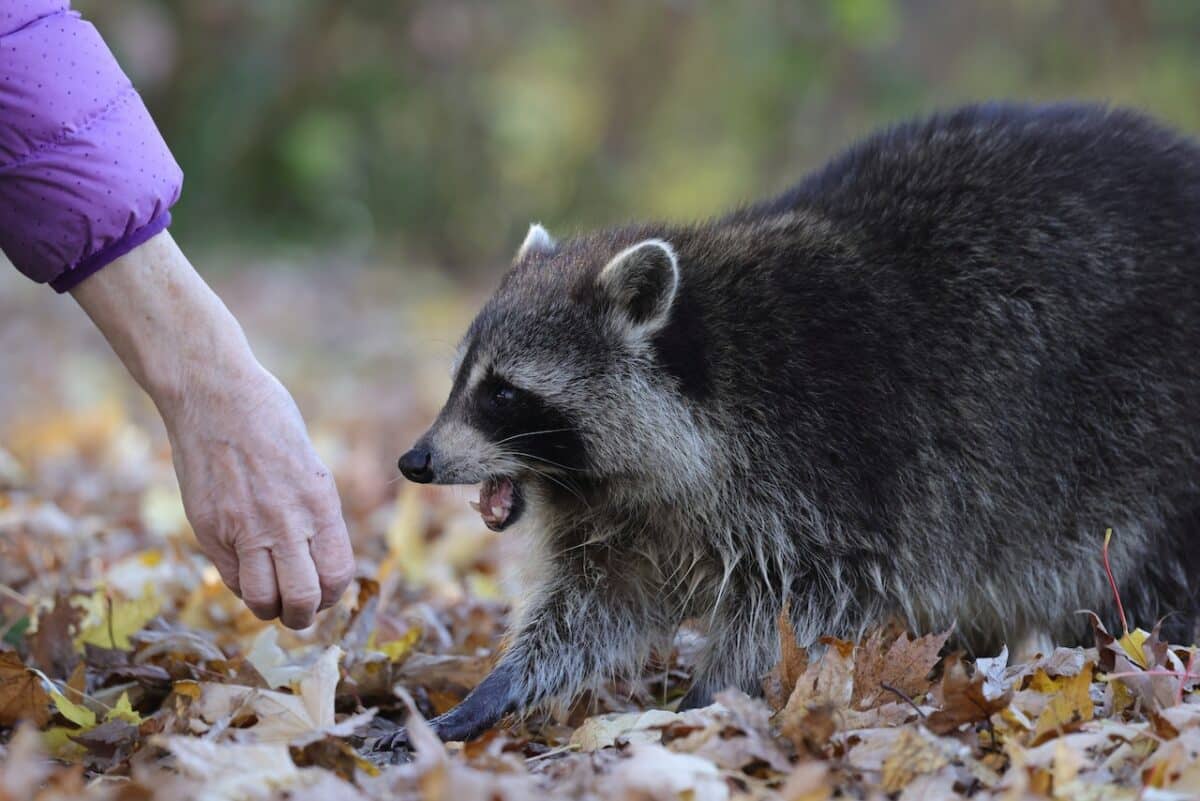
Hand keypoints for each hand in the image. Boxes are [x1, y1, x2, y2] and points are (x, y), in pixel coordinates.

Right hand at [71, 231, 354, 627]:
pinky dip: (242, 585)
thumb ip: (312, 511)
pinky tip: (246, 569)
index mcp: (319, 502)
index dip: (333, 594)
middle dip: (304, 614)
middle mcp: (285, 521)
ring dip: (270, 607)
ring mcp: (243, 528)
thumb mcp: (308, 464)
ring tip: (271, 597)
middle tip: (299, 609)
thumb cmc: (268, 419)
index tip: (325, 591)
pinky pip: (231, 578)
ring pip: (262, 601)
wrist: (213, 393)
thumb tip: (315, 554)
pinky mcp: (208, 528)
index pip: (336, 575)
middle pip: (302, 600)